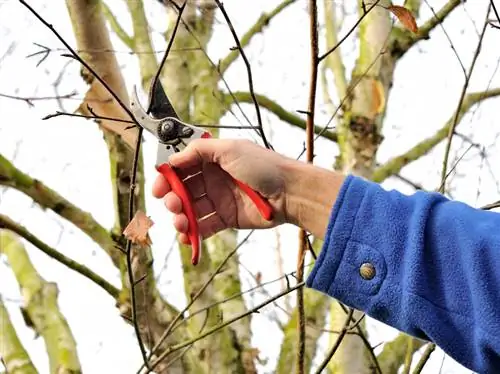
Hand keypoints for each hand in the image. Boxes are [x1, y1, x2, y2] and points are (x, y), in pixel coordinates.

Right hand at [152, 138, 290, 243]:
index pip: (182, 167)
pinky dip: (193, 233)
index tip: (159, 186)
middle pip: (183, 190)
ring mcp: (219, 200)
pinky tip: (186, 235)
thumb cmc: (264, 166)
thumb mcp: (230, 149)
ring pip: (191, 210)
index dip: (168, 177)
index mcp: (213, 160)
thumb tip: (174, 158)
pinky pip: (204, 226)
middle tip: (172, 204)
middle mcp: (214, 179)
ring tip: (181, 223)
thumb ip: (199, 150)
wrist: (289, 192)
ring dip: (180, 217)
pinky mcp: (227, 218)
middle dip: (172, 199)